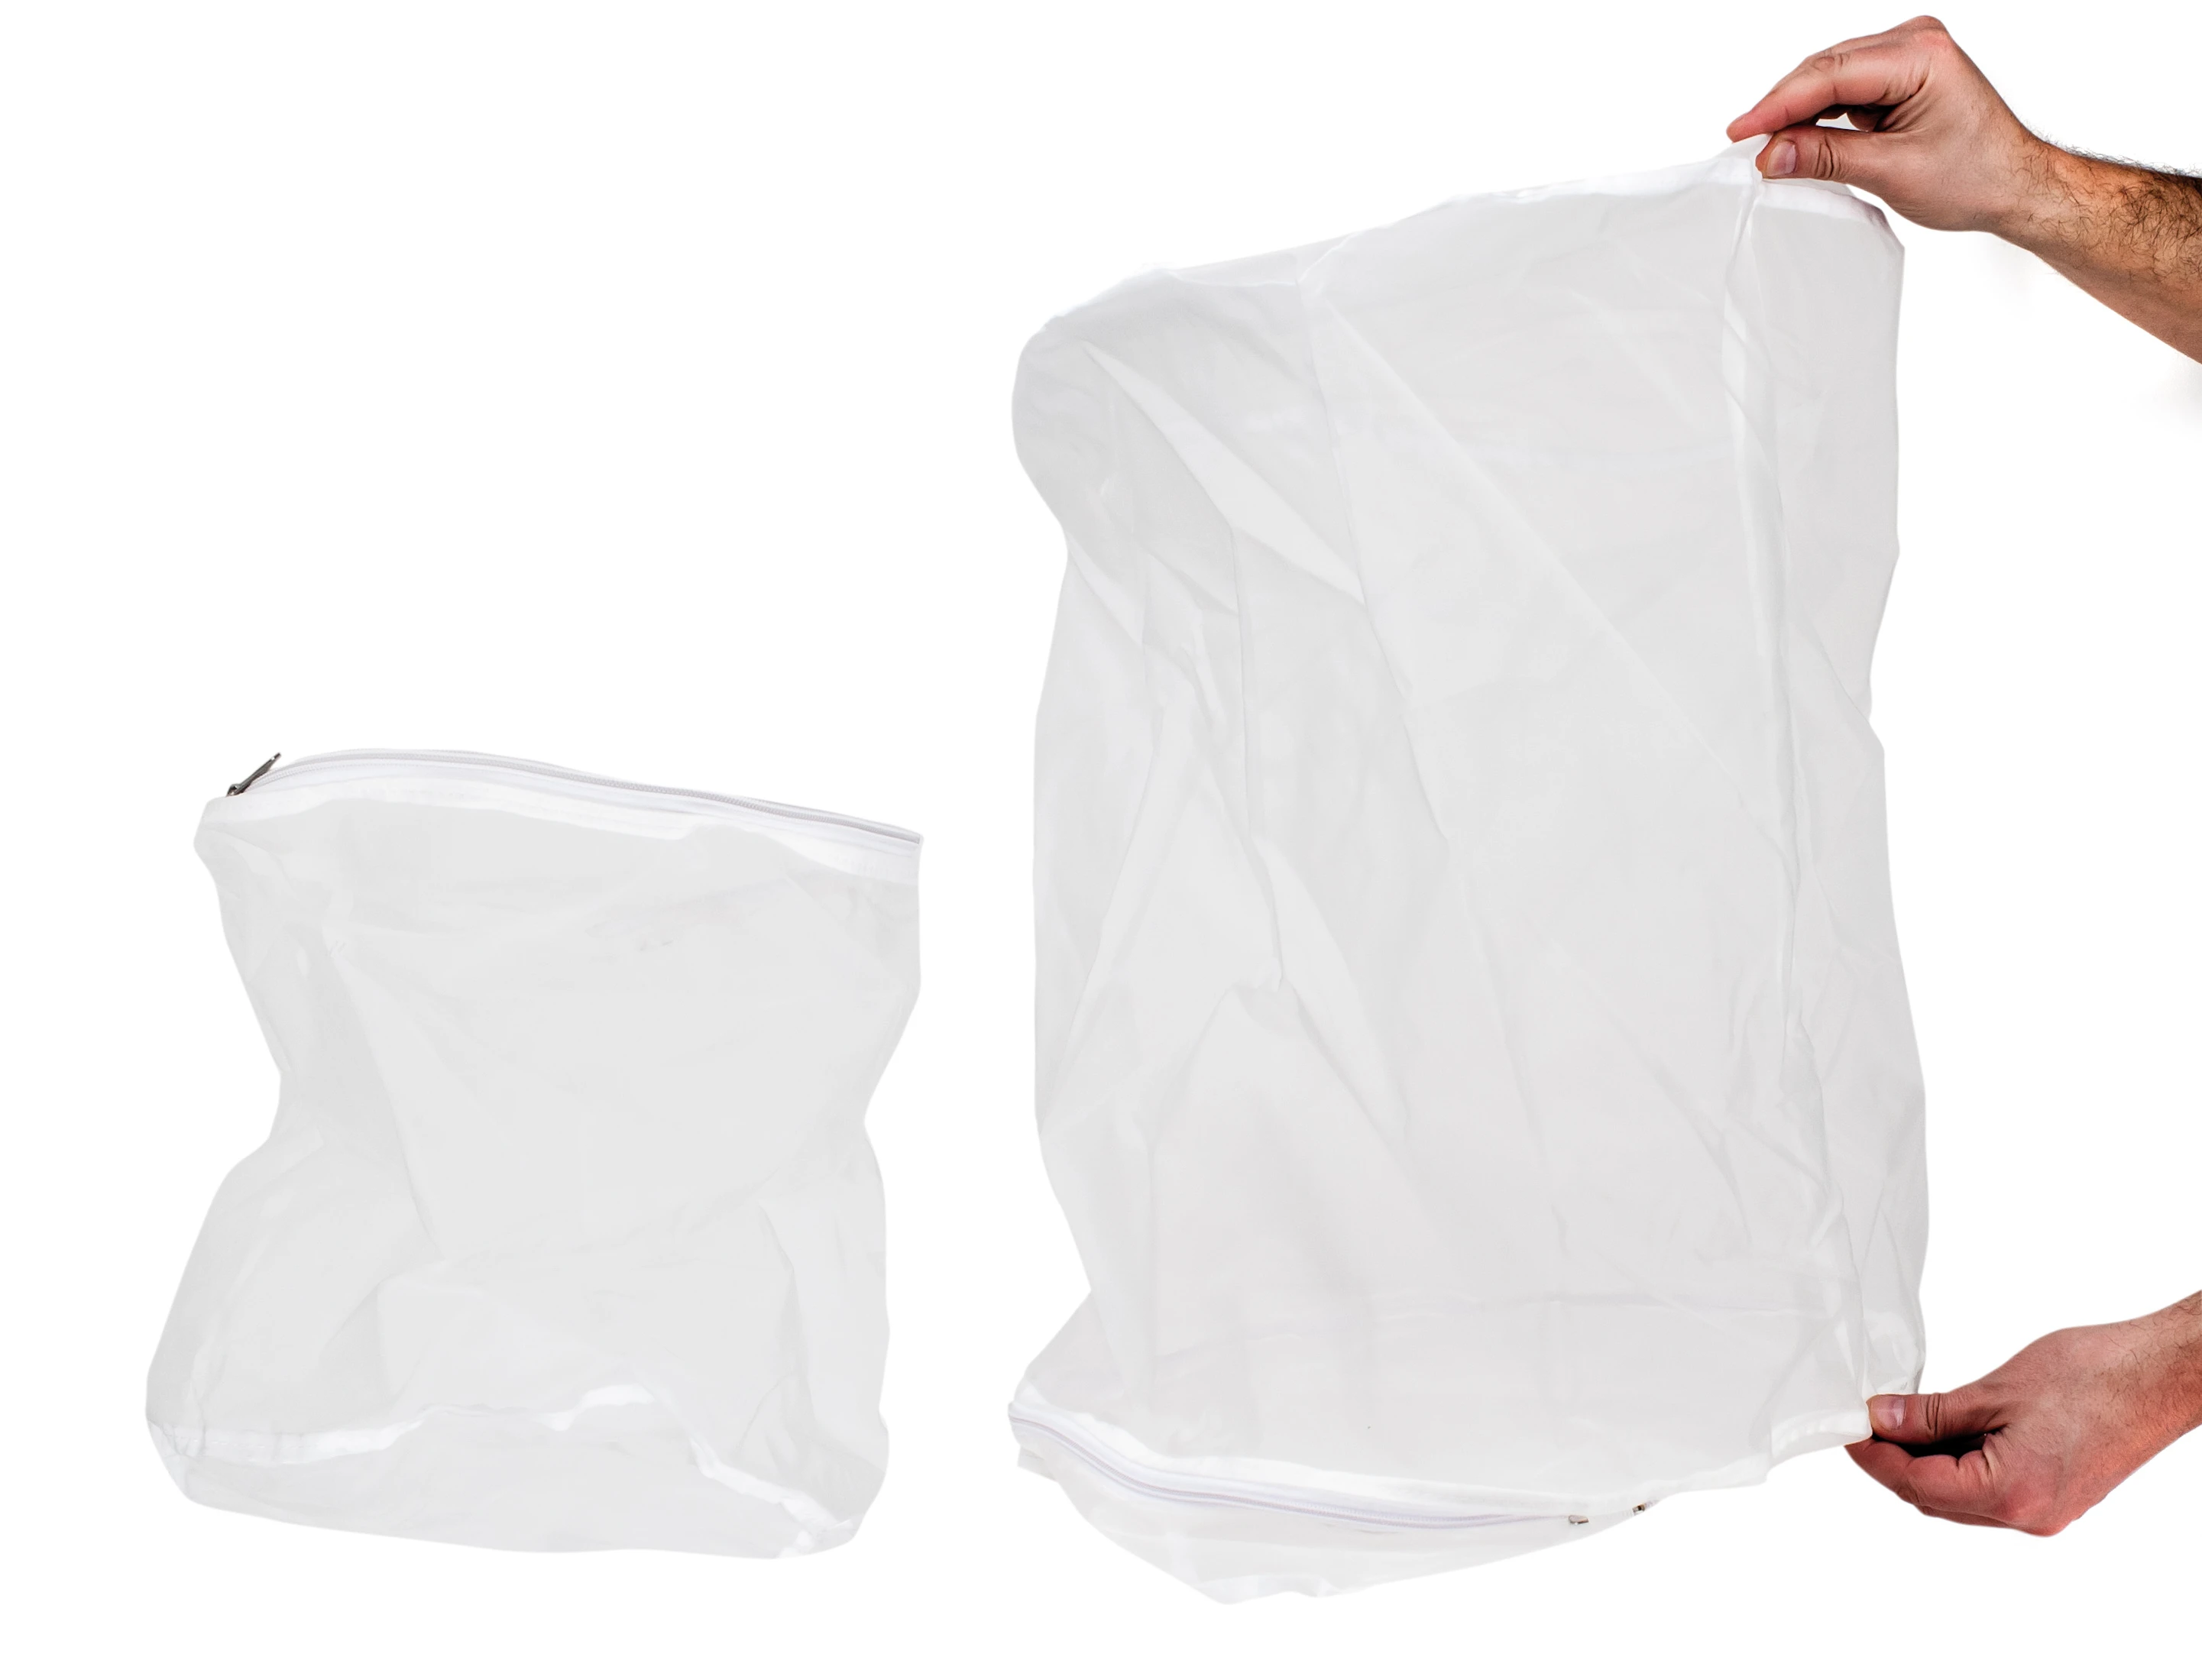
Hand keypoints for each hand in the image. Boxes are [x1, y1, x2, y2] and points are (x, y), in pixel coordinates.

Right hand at [1725, 16, 2049, 235]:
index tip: (1740, 131)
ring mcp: (1907, 54)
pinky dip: (1819, 114)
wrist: (2013, 184)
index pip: (1831, 74)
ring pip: (1829, 77)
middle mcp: (1915, 42)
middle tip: (1748, 149)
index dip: (1779, 104)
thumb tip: (1772, 154)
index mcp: (1922, 55)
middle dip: (1784, 109)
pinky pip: (1843, 87)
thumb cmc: (1976, 175)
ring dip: (1798, 113)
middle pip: (1825, 69)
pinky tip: (1801, 138)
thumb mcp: (1893, 171)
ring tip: (1772, 150)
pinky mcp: (1898, 73)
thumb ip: (1827, 157)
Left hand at [1847, 1294, 2201, 1532]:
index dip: (1874, 1455)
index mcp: (2011, 1494)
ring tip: (1900, 1419)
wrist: (2162, 1376)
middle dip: (1894, 1461)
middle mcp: (2028, 1517)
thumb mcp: (1997, 1391)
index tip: (1847, 1427)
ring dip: (1926, 1464)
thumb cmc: (2095, 1376)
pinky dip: (1959, 1464)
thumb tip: (1883, 1419)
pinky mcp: (2056, 1496)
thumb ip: (1934, 1414)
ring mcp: (2045, 1512)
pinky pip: (1989, 1491)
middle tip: (1867, 1419)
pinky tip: (1943, 1430)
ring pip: (1960, 1499)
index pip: (1916, 1484)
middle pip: (1934, 1499)